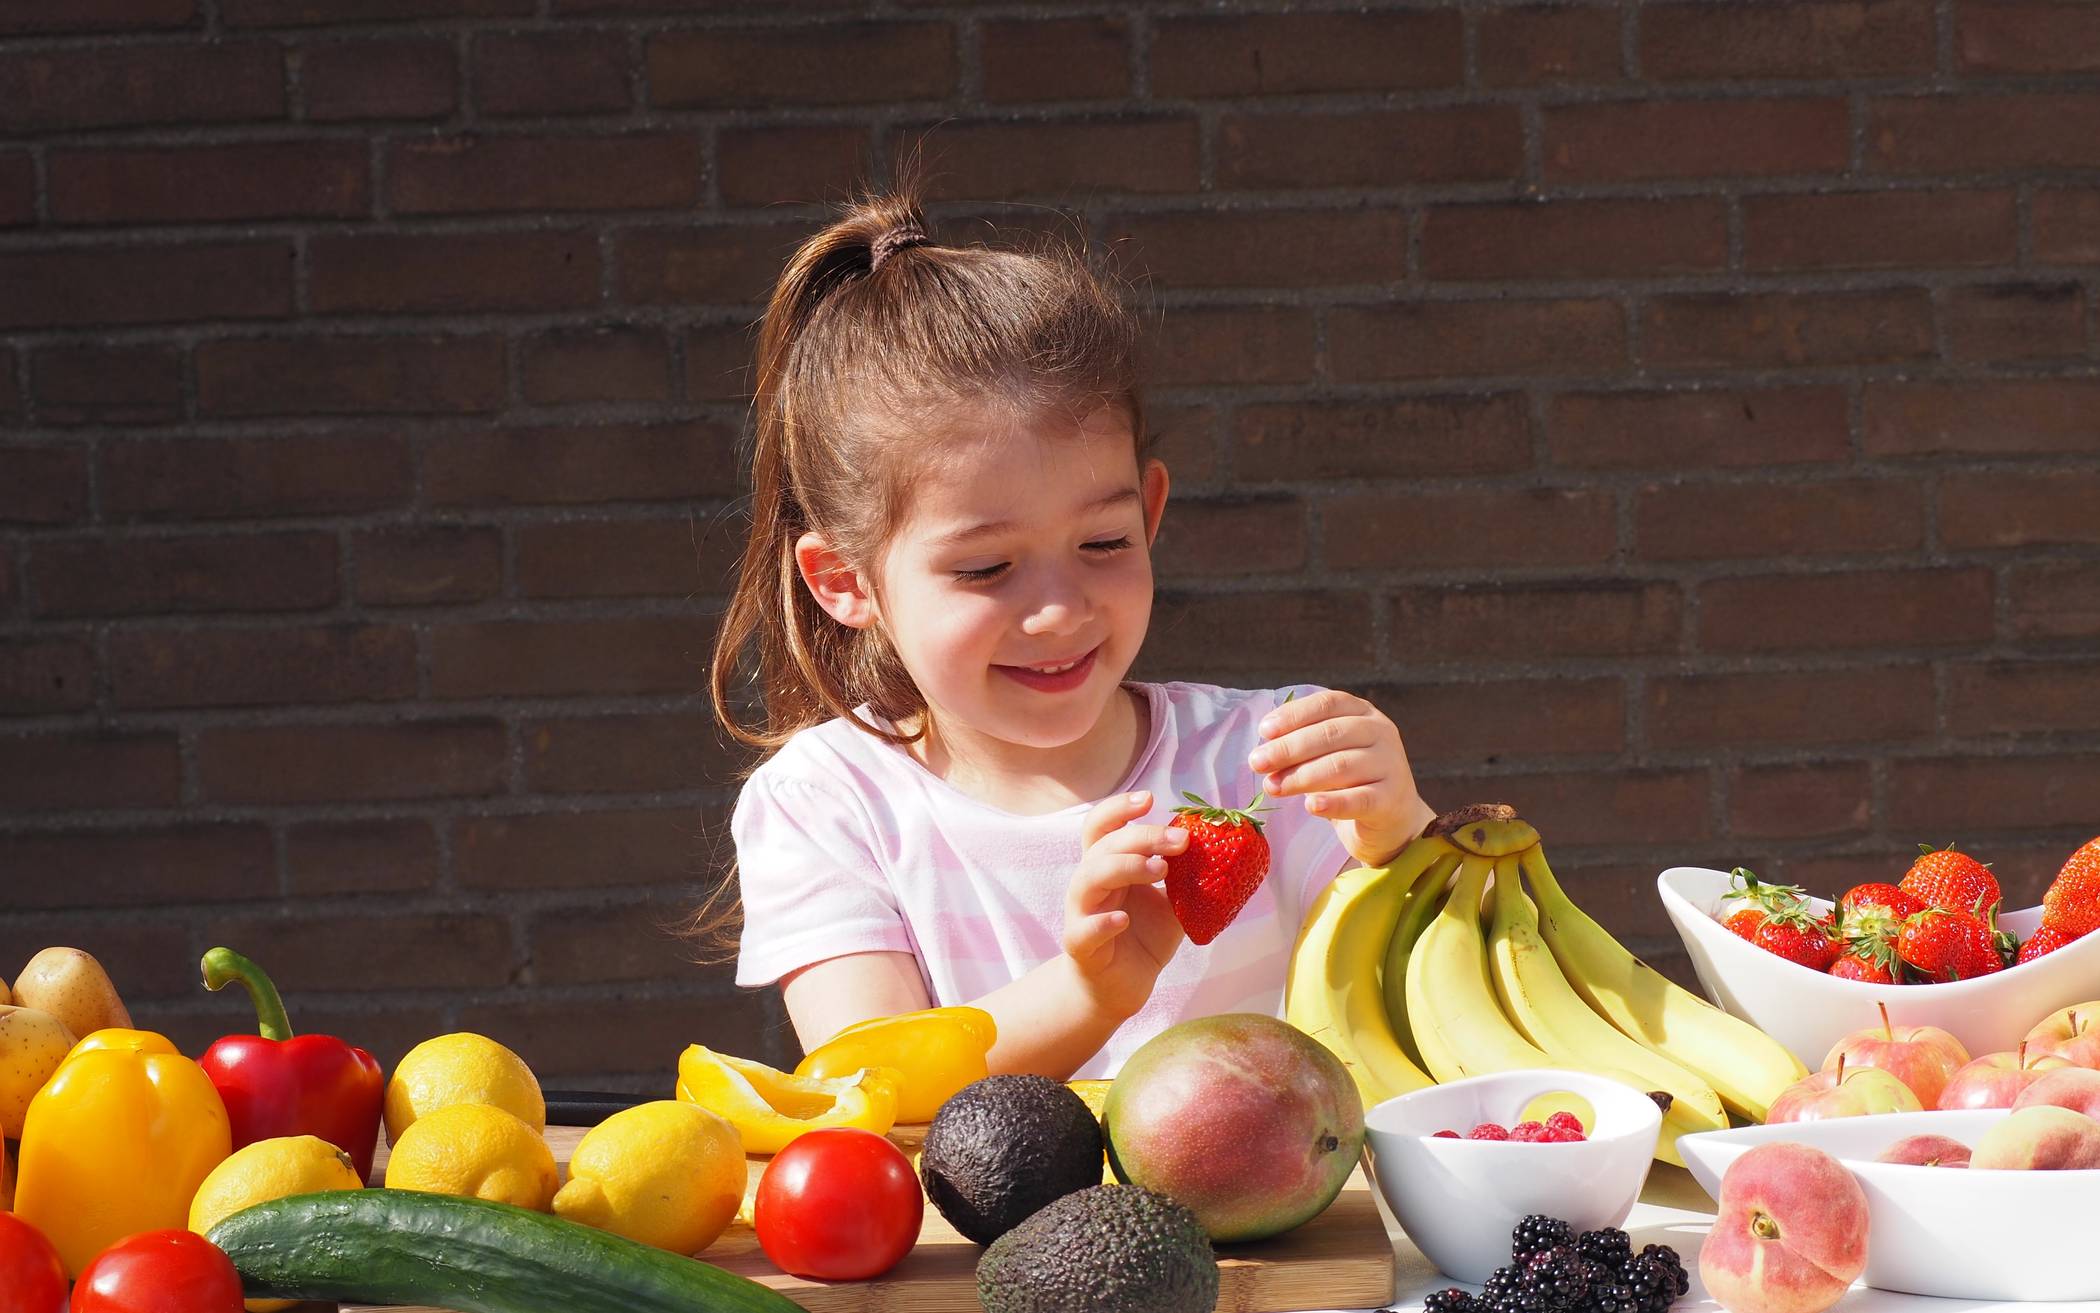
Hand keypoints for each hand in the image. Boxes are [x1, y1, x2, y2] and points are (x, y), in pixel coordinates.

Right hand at [1064, 790, 1187, 1019]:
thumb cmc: (1144, 936)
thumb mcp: (1173, 902)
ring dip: (1125, 867)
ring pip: (1089, 878)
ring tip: (1160, 870)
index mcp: (1108, 865)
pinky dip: (1102, 921)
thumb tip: (1224, 849)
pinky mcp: (1081, 946)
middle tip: (1180, 842)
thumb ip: (1188, 877)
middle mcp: (1090, 883)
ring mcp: (1082, 913)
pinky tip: (1123, 920)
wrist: (1121, 986)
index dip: (1120, 807)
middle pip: (1103, 846)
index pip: (1102, 825)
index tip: (1151, 799)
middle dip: (1143, 837)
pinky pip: (1084, 929)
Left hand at [1246, 689, 1435, 866]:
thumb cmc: (1350, 779)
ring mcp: (1390, 764)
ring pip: (1341, 765)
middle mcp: (1380, 732)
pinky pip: (1360, 799)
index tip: (1264, 731)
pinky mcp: (1391, 799)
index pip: (1327, 704)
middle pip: (1330, 734)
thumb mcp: (1329, 753)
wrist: (1391, 818)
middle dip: (1288, 748)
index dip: (1293, 715)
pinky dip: (1333, 803)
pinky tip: (1310, 806)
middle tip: (1257, 763)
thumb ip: (1303, 745)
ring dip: (1301, 776)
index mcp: (1363, 712)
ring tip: (1272, 786)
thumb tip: (1263, 750)